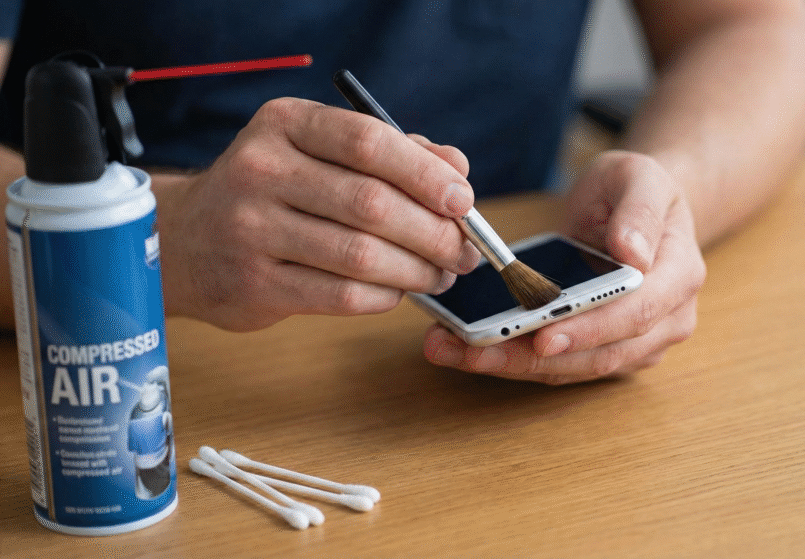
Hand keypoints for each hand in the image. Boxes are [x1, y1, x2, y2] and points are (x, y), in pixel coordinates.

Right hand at [157, 97, 479, 330]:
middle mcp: (262, 170)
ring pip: (360, 255)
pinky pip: (341, 296)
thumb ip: (393, 153)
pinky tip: (397, 291)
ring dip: (417, 270)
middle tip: (465, 251)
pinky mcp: (253, 284)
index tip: (464, 201)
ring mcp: (251, 229)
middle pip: (372, 204)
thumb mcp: (320, 151)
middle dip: (434, 232)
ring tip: (441, 274)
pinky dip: (384, 296)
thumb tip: (457, 170)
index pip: (369, 141)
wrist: (184, 240)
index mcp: (285, 124)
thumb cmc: (274, 191)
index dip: (426, 174)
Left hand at [423, 150, 705, 383]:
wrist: (638, 209)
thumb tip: (632, 253)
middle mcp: (666, 322)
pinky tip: (466, 348)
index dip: (587, 330)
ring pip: (572, 368)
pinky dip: (513, 359)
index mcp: (679, 278)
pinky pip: (559, 364)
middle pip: (597, 355)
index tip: (542, 338)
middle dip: (529, 358)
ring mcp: (637, 343)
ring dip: (511, 365)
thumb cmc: (637, 188)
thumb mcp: (641, 176)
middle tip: (470, 350)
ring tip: (452, 350)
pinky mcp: (603, 351)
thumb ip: (640, 211)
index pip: (633, 315)